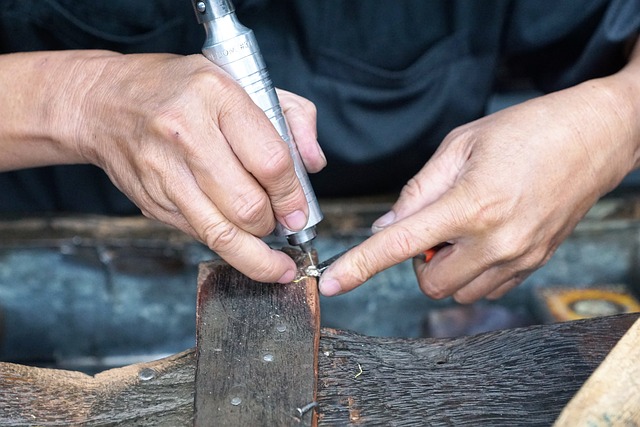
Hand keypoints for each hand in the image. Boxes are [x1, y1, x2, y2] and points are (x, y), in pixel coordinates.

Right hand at [0, 51, 324, 282]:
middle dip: (275, 225)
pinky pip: (200, 236)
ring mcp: (164, 172)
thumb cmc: (181, 90)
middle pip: (247, 206)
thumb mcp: (242, 81)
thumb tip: (314, 163)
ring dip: (256, 254)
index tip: (303, 213)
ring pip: (222, 234)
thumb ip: (292, 116)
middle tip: (285, 225)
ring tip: (275, 261)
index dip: (293, 196)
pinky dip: (227, 246)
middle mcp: (187, 134)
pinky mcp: (151, 202)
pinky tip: (241, 241)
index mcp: (216, 97)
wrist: (104, 103)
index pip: (270, 162)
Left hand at [319, 66, 639, 301]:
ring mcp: (519, 257)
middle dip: (416, 262)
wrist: (594, 137)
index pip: (401, 245)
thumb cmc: (527, 130)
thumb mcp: (460, 145)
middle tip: (431, 226)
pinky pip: (488, 289)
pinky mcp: (535, 264)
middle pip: (429, 283)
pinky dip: (472, 272)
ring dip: (445, 268)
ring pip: (458, 292)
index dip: (360, 266)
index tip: (332, 283)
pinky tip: (481, 239)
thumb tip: (387, 225)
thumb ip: (419, 190)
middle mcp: (496, 241)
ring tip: (462, 229)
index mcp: (471, 204)